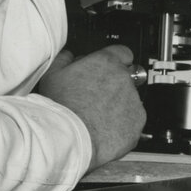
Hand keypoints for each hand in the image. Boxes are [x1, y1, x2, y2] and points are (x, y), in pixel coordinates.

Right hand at [37, 45, 145, 171]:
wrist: (70, 137)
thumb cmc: (60, 108)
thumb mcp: (52, 74)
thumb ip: (65, 59)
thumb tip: (70, 57)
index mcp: (106, 62)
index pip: (122, 52)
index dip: (115, 62)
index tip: (109, 69)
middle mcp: (124, 78)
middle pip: (125, 77)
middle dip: (113, 86)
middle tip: (96, 98)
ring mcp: (133, 99)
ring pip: (130, 99)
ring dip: (118, 105)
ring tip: (96, 116)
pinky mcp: (138, 120)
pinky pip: (133, 119)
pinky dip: (123, 124)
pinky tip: (105, 128)